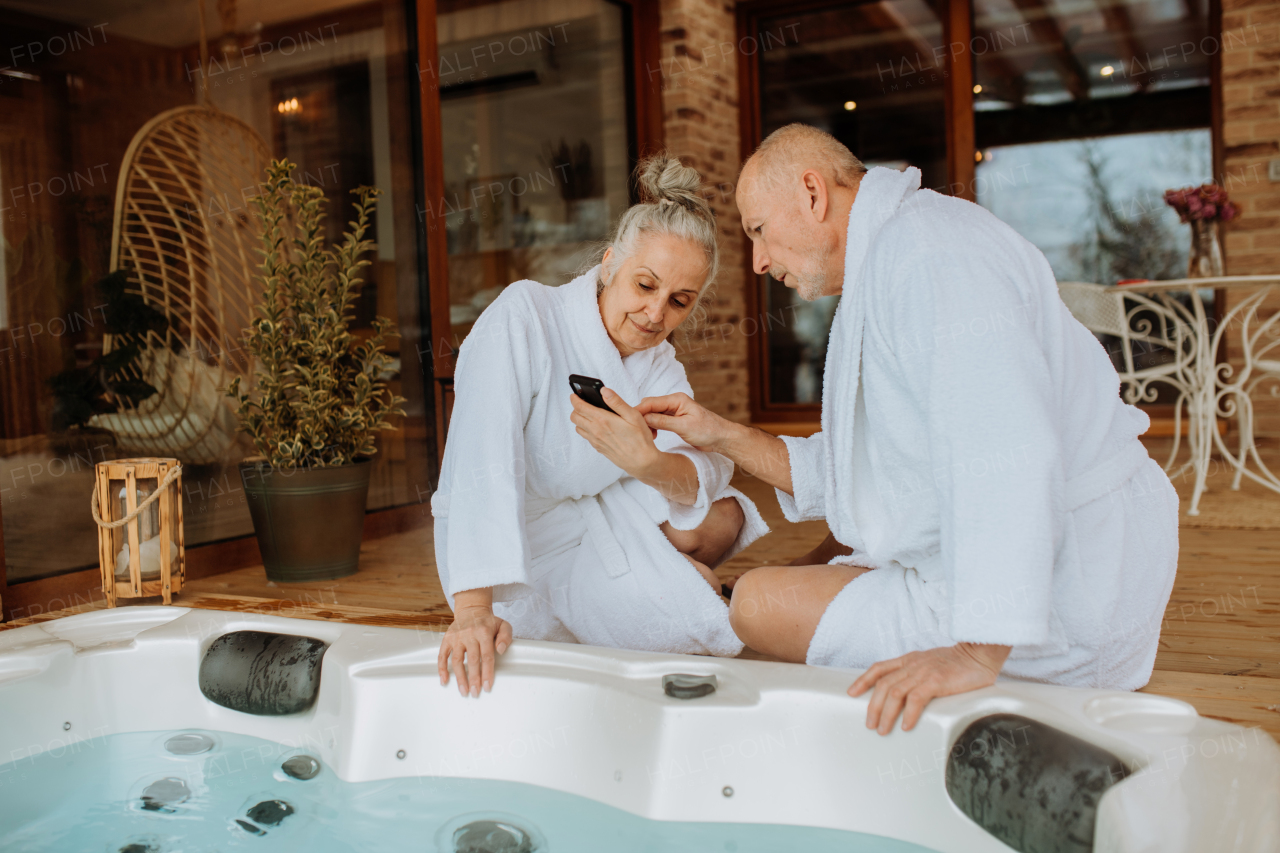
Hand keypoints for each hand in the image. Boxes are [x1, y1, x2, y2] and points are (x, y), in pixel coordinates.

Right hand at [438, 604, 512, 696]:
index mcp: (484, 632)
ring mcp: (456, 637)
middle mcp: (469, 634)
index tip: (487, 686)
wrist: (471, 610)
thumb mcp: (503, 624)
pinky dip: (442, 668)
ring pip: (456, 660)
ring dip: (459, 677)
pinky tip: (444, 680)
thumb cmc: (488, 622)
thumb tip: (500, 650)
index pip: (486, 655)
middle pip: (472, 660)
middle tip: (475, 693)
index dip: (487, 672)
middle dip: (474, 679)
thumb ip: (506, 637)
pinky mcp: (447, 639)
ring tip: (463, 691)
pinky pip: (442, 655)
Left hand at [569, 388, 659, 474]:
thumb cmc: (640, 439)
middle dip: (576, 408)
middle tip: (583, 403)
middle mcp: (595, 431)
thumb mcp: (632, 415)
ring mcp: (595, 441)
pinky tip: (597, 427)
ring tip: (589, 414)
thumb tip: (604, 391)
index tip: (575, 394)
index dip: (575, 399)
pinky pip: (586, 436)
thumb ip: (616, 402)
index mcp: (602, 420)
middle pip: (575, 417)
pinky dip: (586, 429)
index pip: (580, 407)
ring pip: (578, 427)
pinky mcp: (598, 448)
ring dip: (580, 419)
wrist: (641, 462)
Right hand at [636, 392, 731, 450]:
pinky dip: (653, 426)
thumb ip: (663, 422)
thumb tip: (644, 419)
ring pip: (653, 414)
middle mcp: (674, 402)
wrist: (722, 438)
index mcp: (677, 399)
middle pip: (650, 406)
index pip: (651, 402)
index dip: (638, 411)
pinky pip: (658, 420)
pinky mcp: (674, 419)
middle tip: (636, 431)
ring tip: (646, 436)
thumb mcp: (684, 427)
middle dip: (641, 417)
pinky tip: (652, 435)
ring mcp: (674, 411)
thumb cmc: (708, 430)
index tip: (627, 420)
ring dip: (647, 423)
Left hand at [849, 643, 1010, 733]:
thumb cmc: (959, 662)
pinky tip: (906, 726)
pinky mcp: (937, 681)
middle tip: (870, 724)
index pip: (879, 668)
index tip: (852, 693)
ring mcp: (923, 672)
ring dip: (886, 714)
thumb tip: (908, 691)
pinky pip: (916, 699)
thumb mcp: (930, 662)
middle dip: (872, 706)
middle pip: (883, 685)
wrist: (980, 653)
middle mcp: (912, 665)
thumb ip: (917, 672)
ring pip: (895, 694)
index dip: (864, 680)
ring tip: (883, 730)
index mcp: (909, 659)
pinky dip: (909, 714)